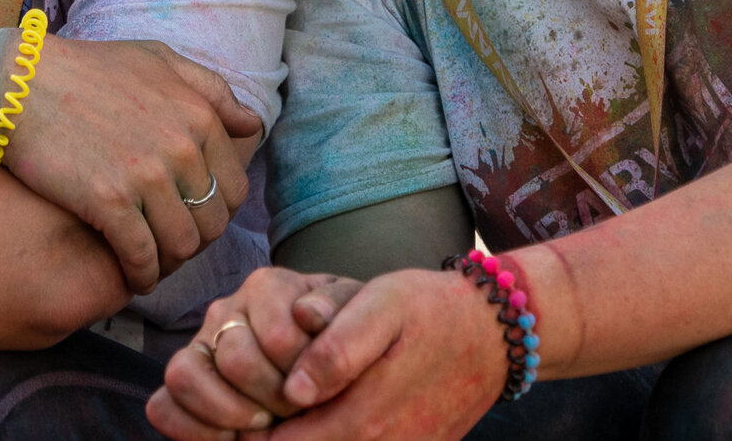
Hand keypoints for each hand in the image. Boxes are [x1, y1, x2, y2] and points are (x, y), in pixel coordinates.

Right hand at [0, 33, 261, 291]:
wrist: (19, 84)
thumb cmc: (86, 69)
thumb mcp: (156, 60)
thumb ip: (210, 90)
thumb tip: (252, 124)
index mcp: (199, 115)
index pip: (233, 188)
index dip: (215, 211)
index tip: (191, 218)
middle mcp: (182, 147)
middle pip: (212, 222)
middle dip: (195, 240)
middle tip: (170, 245)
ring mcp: (146, 176)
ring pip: (182, 246)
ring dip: (169, 262)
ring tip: (152, 261)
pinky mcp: (109, 202)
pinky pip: (142, 258)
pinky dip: (141, 275)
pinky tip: (131, 276)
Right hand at [148, 267, 361, 438]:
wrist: (344, 361)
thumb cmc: (352, 340)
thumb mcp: (369, 318)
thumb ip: (345, 314)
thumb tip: (307, 317)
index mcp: (270, 286)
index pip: (277, 338)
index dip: (303, 375)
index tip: (322, 387)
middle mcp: (227, 309)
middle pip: (234, 360)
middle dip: (272, 399)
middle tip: (297, 409)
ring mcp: (200, 346)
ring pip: (183, 376)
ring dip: (228, 413)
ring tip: (264, 423)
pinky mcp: (186, 382)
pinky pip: (163, 406)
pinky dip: (193, 429)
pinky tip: (232, 435)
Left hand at [156, 269, 507, 440]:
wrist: (493, 335)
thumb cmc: (429, 310)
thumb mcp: (382, 304)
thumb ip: (338, 347)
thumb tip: (295, 388)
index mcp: (362, 420)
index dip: (250, 429)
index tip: (237, 403)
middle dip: (268, 435)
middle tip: (251, 406)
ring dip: (297, 434)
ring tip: (280, 409)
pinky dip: (325, 434)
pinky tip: (319, 409)